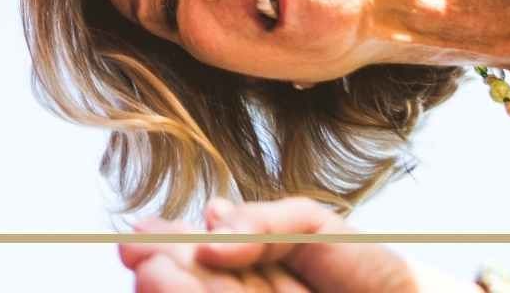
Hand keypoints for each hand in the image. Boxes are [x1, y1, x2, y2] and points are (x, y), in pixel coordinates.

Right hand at [120, 199, 467, 292]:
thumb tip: (206, 224)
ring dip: (182, 290)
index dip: (169, 251)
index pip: (202, 266)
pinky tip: (199, 260)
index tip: (137, 237)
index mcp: (255, 273)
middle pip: (205, 286)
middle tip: (137, 253)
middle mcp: (256, 292)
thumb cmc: (372, 267)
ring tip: (152, 270)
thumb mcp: (312, 228)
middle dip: (170, 271)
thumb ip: (263, 224)